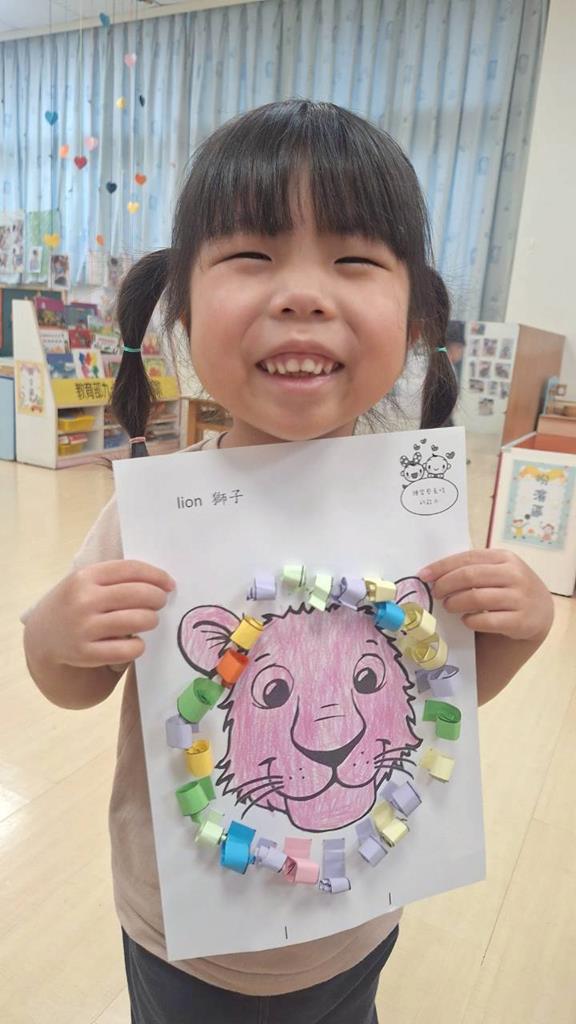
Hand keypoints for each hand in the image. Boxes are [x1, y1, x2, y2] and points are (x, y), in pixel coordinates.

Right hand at [37, 559, 174, 668]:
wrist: (43, 636)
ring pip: (139, 620)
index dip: (157, 575)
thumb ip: (116, 578)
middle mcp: (84, 600)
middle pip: (139, 594)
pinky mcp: (86, 653)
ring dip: (151, 620)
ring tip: (148, 620)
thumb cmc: (74, 604)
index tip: (169, 584)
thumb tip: (160, 582)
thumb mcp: (85, 582)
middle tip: (160, 603)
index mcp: (85, 577)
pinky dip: (139, 646)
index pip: (131, 569)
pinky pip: (128, 650)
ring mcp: (84, 627)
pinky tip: (135, 642)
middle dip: (158, 598)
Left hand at [419, 549, 553, 640]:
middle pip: (470, 576)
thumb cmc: (508, 588)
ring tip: (448, 606)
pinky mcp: (521, 621)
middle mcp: (514, 575)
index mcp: (505, 557)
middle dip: (446, 585)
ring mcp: (520, 598)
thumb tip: (434, 574)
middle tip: (436, 593)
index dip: (442, 566)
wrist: (539, 612)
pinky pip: (487, 621)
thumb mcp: (497, 571)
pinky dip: (471, 620)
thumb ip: (473, 569)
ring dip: (455, 603)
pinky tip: (466, 620)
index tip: (424, 575)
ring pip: (477, 598)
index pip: (468, 557)